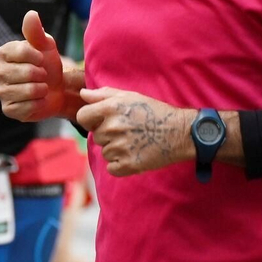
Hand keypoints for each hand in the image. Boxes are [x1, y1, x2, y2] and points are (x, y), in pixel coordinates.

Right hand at [0, 11, 82, 122]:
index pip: (22, 51)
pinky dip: (38, 104)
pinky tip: (38, 100)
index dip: (38, 56)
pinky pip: (27, 107)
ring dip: (41, 89)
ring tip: (41, 87)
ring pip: (27, 90)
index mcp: (4, 53)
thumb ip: (36, 31)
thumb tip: (31, 14)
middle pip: (25, 72)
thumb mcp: (45, 45)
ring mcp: (2, 92)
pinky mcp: (8, 109)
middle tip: (43, 75)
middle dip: (41, 74)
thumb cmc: (47, 64)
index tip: (41, 59)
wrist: (57, 89)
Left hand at [75, 87, 192, 176]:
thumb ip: (103, 94)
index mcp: (111, 108)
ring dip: (116, 149)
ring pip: (105, 152)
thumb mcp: (130, 96)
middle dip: (109, 134)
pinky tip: (135, 154)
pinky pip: (112, 167)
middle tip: (129, 131)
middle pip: (96, 136)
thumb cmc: (154, 112)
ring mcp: (119, 147)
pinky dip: (121, 164)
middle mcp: (113, 127)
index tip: (104, 121)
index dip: (91, 119)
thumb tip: (82, 93)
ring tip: (135, 142)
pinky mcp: (127, 165)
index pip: (83, 117)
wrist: (179, 132)